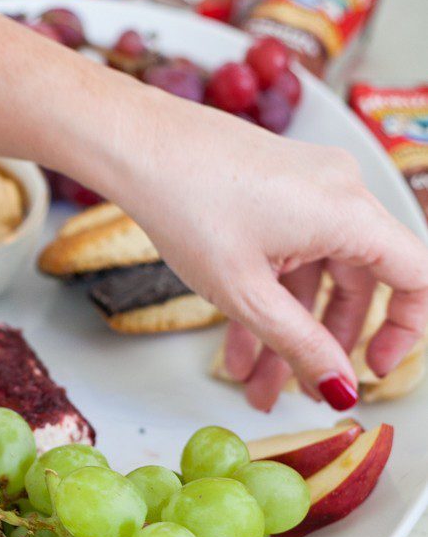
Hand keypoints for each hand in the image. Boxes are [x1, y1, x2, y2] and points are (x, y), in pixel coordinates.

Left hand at [79, 82, 427, 411]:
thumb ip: (301, 345)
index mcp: (349, 213)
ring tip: (254, 384)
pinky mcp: (279, 189)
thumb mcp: (246, 293)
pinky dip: (270, 298)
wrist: (136, 144)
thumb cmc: (185, 203)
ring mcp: (310, 187)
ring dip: (288, 332)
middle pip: (359, 284)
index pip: (417, 278)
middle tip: (303, 392)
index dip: (405, 332)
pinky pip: (291, 253)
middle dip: (326, 346)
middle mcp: (341, 192)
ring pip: (316, 275)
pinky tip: (237, 345)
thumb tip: (342, 387)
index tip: (373, 369)